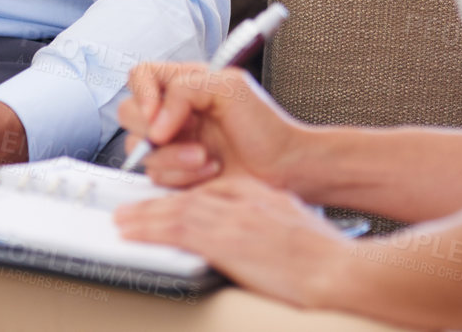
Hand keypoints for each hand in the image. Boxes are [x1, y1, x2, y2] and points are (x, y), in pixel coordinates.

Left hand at [116, 175, 347, 307]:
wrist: (337, 272)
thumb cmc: (326, 258)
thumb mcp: (294, 227)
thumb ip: (270, 224)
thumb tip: (257, 238)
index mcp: (260, 194)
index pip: (210, 189)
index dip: (182, 196)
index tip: (165, 203)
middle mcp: (243, 199)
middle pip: (188, 195)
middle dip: (157, 203)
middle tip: (132, 208)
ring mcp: (233, 218)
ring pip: (176, 209)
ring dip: (144, 215)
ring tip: (123, 220)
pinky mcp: (225, 239)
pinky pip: (176, 229)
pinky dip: (150, 228)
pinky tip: (133, 232)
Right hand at [119, 63, 305, 190]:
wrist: (283, 170)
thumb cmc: (266, 127)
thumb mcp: (229, 88)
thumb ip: (185, 90)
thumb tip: (155, 122)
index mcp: (184, 84)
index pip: (140, 76)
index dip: (142, 94)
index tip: (158, 113)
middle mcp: (173, 112)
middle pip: (129, 114)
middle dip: (157, 133)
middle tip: (191, 139)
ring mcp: (172, 144)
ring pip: (139, 150)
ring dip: (174, 158)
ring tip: (207, 158)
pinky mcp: (174, 174)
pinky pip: (155, 177)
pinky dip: (181, 177)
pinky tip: (209, 172)